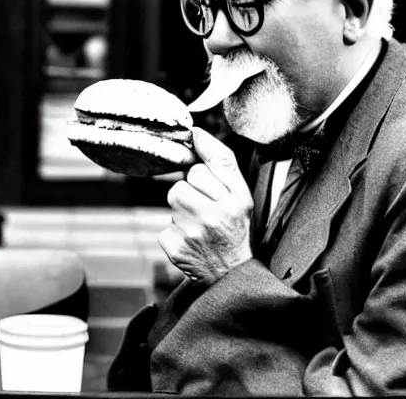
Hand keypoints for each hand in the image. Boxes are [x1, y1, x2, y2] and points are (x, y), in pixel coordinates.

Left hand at [158, 127, 253, 285]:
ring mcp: (194, 230)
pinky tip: (190, 238)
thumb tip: (196, 132)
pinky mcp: (175, 245)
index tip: (197, 151)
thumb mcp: (240, 195)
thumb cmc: (234, 227)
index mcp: (237, 199)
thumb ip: (222, 163)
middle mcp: (217, 213)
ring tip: (198, 222)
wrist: (230, 273)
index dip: (205, 158)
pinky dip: (175, 230)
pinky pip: (165, 223)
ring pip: (174, 196)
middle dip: (194, 186)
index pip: (215, 160)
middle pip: (188, 177)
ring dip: (182, 207)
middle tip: (206, 205)